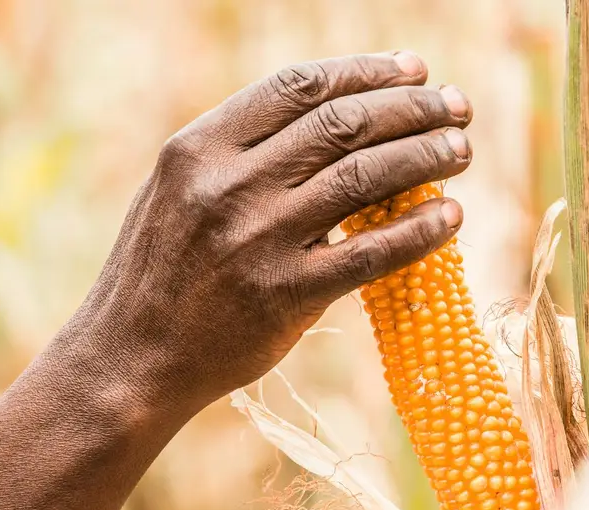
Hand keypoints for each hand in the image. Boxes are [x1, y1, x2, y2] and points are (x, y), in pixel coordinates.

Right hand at [86, 52, 472, 411]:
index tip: (413, 69)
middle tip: (456, 106)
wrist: (128, 359)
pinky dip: (419, 231)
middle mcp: (228, 185)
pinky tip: (452, 217)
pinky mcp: (283, 297)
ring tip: (460, 151)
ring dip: (426, 157)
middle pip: (343, 124)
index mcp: (199, 148)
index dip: (366, 71)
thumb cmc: (158, 272)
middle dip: (412, 107)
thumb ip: (240, 153)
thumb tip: (331, 120)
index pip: (299, 86)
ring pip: (365, 179)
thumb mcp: (177, 192)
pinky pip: (369, 254)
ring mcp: (257, 240)